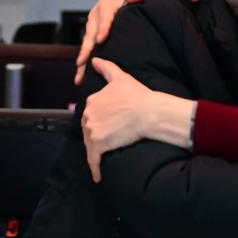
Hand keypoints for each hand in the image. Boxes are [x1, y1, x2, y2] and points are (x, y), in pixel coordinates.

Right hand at [74, 0, 153, 83]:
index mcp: (106, 5)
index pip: (105, 17)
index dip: (103, 27)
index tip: (101, 39)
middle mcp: (96, 16)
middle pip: (90, 34)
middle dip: (87, 49)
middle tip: (82, 62)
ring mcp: (93, 25)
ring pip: (87, 44)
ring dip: (83, 60)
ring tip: (79, 77)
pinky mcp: (93, 32)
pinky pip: (89, 47)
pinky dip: (85, 61)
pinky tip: (82, 76)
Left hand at [83, 57, 177, 181]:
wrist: (148, 112)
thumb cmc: (138, 95)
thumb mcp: (121, 78)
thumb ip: (107, 68)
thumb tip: (95, 60)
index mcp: (92, 101)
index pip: (91, 115)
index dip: (99, 122)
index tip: (107, 127)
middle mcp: (88, 116)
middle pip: (88, 131)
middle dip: (96, 137)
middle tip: (108, 143)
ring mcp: (92, 131)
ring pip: (91, 146)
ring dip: (96, 153)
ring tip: (104, 159)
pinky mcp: (99, 145)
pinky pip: (94, 160)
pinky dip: (95, 169)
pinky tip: (98, 177)